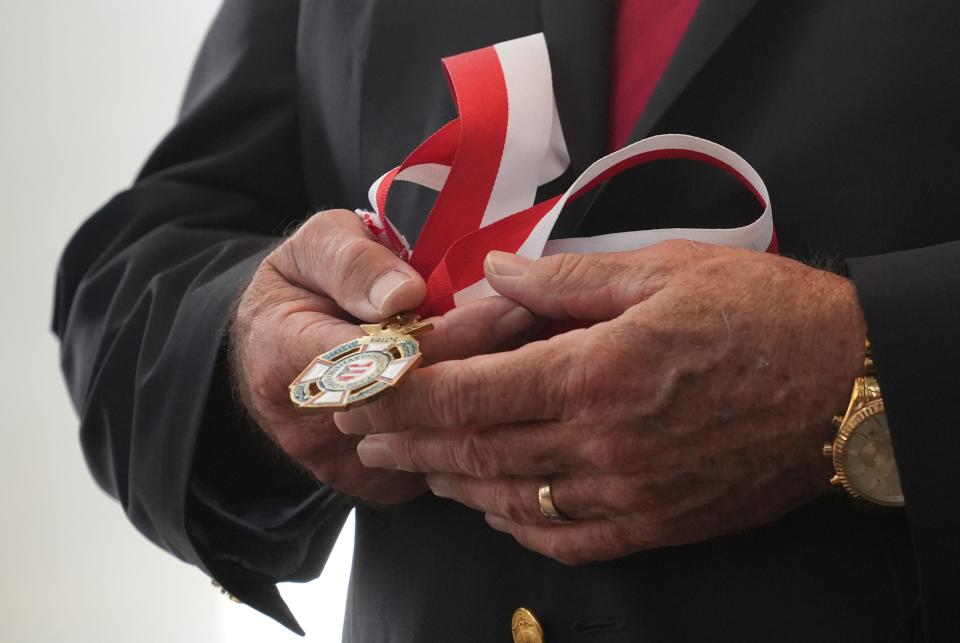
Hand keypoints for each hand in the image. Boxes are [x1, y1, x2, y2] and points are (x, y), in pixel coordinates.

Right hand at [231, 209, 534, 504]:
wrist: (268, 353)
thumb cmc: (298, 290)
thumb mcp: (311, 249)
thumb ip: (352, 263)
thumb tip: (403, 295)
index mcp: (288, 359)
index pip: (387, 356)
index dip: (456, 333)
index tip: (515, 305)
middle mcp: (313, 428)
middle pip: (422, 404)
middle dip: (490, 362)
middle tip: (549, 326)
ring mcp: (345, 466)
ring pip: (439, 439)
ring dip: (493, 397)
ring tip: (545, 352)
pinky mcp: (375, 486)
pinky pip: (441, 461)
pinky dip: (479, 425)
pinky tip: (516, 390)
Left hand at [335, 240, 865, 561]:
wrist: (843, 383)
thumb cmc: (758, 315)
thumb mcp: (659, 271)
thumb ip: (563, 283)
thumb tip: (494, 276)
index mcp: (595, 373)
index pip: (469, 394)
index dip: (403, 399)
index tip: (360, 395)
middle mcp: (601, 444)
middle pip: (476, 450)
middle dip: (408, 444)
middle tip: (365, 438)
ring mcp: (628, 492)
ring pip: (510, 499)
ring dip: (452, 483)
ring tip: (414, 467)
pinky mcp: (656, 522)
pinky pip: (566, 538)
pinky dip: (516, 526)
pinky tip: (493, 509)